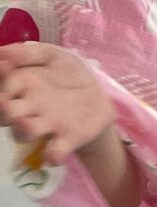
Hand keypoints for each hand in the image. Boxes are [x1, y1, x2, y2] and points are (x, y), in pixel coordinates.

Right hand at [0, 42, 114, 164]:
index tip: (5, 68)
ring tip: (27, 123)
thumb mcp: (51, 56)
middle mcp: (26, 109)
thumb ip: (28, 54)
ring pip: (24, 133)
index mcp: (20, 87)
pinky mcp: (66, 139)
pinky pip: (55, 151)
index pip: (1, 88)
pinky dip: (53, 154)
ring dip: (23, 129)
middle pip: (5, 115)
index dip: (0, 82)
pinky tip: (55, 154)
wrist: (97, 94)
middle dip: (4, 111)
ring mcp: (45, 126)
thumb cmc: (65, 74)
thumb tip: (1, 52)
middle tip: (6, 104)